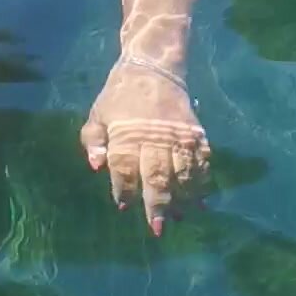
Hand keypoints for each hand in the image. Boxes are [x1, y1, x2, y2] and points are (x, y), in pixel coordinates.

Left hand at [80, 58, 209, 234]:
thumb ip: (93, 140)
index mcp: (126, 134)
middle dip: (158, 203)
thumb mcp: (98, 113)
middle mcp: (154, 137)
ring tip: (181, 217)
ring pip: (183, 171)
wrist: (154, 67)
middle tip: (157, 228)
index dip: (123, 188)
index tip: (123, 206)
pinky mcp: (196, 133)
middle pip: (157, 175)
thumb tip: (96, 167)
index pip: (124, 167)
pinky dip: (202, 181)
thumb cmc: (119, 96)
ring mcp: (178, 136)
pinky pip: (202, 161)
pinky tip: (201, 200)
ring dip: (183, 197)